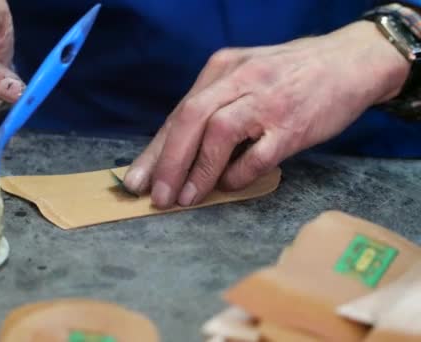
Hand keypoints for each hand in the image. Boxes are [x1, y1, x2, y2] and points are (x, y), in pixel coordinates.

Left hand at [124, 21, 409, 208]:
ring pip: (219, 133)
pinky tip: (229, 186)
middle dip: (167, 161)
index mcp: (222, 68)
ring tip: (183, 199)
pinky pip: (258, 155)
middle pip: (190, 119)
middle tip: (156, 195)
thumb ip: (215, 106)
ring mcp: (267, 100)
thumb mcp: (246, 76)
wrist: (351, 62)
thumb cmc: (290, 75)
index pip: (179, 112)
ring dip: (197, 170)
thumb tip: (179, 152)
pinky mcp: (292, 125)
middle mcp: (240, 79)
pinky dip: (238, 174)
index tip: (136, 179)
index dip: (155, 150)